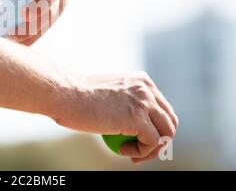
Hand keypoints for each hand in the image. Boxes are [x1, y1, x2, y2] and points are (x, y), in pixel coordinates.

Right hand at [53, 71, 178, 162]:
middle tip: (138, 151)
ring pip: (166, 134)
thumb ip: (124, 101)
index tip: (139, 139)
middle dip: (159, 141)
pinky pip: (152, 143)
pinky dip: (140, 152)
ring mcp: (144, 102)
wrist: (66, 95)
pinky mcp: (137, 118)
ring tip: (130, 153)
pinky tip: (122, 151)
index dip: (155, 128)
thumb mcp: (109, 93)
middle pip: (169, 121)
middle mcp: (147, 89)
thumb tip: (132, 121)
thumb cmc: (78, 97)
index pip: (162, 108)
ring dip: (151, 150)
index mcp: (141, 81)